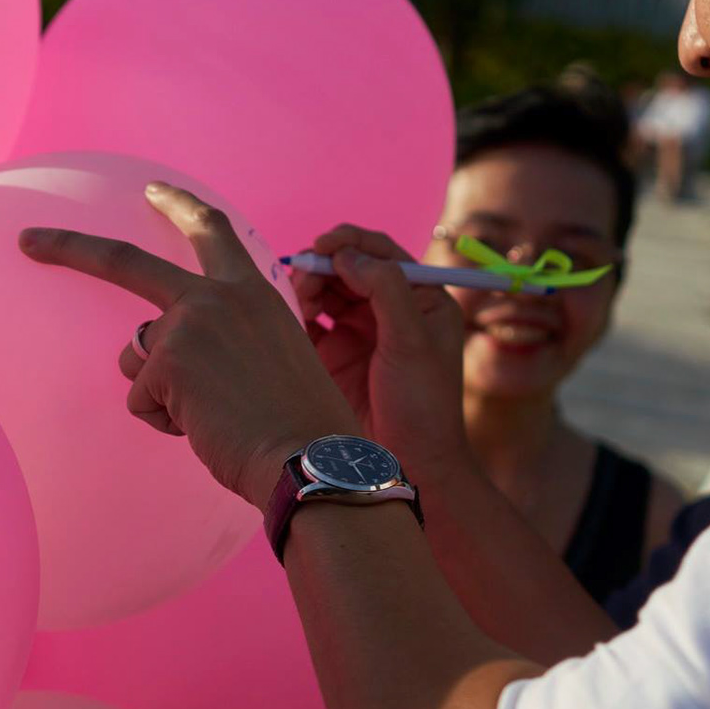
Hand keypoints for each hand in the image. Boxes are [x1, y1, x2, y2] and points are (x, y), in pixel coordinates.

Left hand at [20, 184, 357, 506]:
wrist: (311, 458)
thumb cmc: (296, 425)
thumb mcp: (272, 359)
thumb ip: (225, 338)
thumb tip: (155, 352)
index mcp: (252, 291)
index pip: (212, 231)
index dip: (179, 207)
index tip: (152, 190)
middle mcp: (217, 296)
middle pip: (125, 262)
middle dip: (69, 248)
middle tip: (27, 240)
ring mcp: (188, 324)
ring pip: (135, 357)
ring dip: (159, 393)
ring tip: (214, 415)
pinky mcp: (166, 362)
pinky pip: (140, 400)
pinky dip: (165, 422)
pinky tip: (205, 429)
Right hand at [291, 225, 468, 478]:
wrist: (409, 465)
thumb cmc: (423, 407)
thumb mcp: (412, 342)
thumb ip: (386, 290)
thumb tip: (348, 255)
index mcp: (421, 300)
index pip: (383, 254)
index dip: (352, 243)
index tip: (322, 244)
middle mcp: (389, 312)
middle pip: (348, 269)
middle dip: (323, 267)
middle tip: (302, 278)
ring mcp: (358, 334)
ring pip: (325, 293)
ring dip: (307, 289)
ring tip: (297, 303)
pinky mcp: (332, 357)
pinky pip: (308, 323)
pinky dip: (294, 315)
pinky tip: (285, 319)